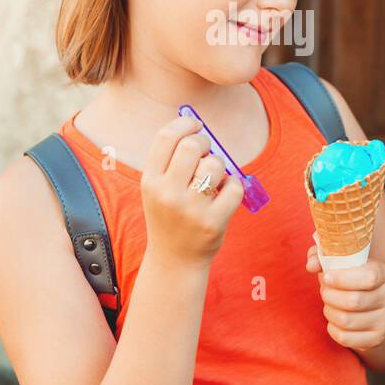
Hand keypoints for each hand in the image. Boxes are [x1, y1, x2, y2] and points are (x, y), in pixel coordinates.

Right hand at [141, 115, 244, 270]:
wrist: (174, 261)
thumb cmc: (169, 216)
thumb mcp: (157, 189)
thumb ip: (171, 158)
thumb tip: (195, 123)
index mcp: (150, 181)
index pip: (166, 137)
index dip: (184, 124)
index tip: (195, 125)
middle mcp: (167, 194)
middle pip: (191, 145)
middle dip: (204, 142)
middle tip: (206, 152)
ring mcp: (190, 209)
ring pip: (215, 164)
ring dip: (219, 167)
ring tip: (213, 181)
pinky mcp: (213, 222)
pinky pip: (234, 187)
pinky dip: (234, 186)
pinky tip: (224, 195)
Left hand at [304, 242, 384, 350]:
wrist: (375, 304)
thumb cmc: (352, 278)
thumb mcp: (342, 261)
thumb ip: (323, 256)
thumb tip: (312, 265)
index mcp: (383, 273)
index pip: (368, 278)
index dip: (343, 278)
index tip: (326, 276)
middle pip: (354, 301)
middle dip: (330, 296)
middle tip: (324, 291)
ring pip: (347, 320)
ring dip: (329, 311)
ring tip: (328, 305)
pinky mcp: (376, 338)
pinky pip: (345, 338)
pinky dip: (332, 329)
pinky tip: (333, 321)